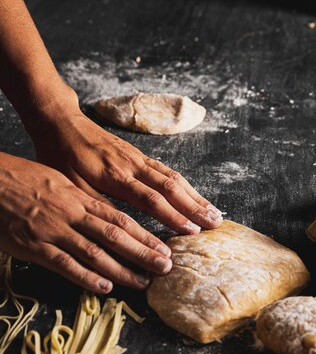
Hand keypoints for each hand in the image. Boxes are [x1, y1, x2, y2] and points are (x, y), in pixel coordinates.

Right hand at [0, 152, 173, 292]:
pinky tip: (105, 287)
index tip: (164, 248)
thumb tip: (106, 215)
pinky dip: (87, 277)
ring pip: (95, 253)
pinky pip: (65, 264)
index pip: (120, 219)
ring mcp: (54, 231)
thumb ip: (83, 200)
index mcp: (79, 197)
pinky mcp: (35, 247)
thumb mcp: (59, 182)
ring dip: (122, 270)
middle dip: (143, 253)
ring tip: (142, 282)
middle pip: (115, 236)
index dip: (144, 235)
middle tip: (165, 267)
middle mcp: (72, 214)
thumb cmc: (24, 180)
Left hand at [28, 93, 222, 234]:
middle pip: (171, 188)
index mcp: (115, 176)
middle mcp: (133, 165)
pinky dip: (186, 185)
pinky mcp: (140, 154)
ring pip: (174, 177)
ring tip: (215, 213)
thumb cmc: (62, 157)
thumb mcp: (72, 186)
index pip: (151, 200)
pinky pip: (168, 170)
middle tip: (215, 224)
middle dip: (195, 207)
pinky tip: (196, 196)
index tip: (192, 231)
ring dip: (196, 196)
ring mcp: (139, 158)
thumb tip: (123, 230)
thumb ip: (98, 205)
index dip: (173, 216)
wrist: (62, 122)